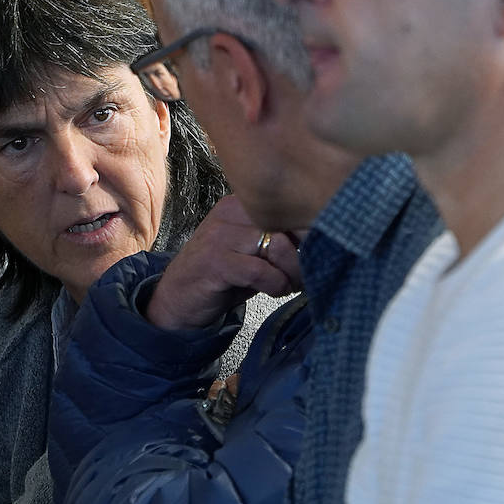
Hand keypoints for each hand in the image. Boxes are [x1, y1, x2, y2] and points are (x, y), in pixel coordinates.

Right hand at [146, 195, 303, 329]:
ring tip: (286, 284)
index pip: (289, 207)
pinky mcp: (214, 261)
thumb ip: (282, 241)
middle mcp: (231, 212)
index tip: (317, 254)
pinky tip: (272, 290)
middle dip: (303, 256)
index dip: (310, 233)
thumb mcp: (255, 252)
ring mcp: (220, 235)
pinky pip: (260, 270)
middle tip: (302, 276)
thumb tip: (325, 241)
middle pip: (288, 225)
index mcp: (242, 204)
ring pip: (278, 247)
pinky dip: (275, 284)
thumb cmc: (223, 276)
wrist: (178, 299)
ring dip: (291, 273)